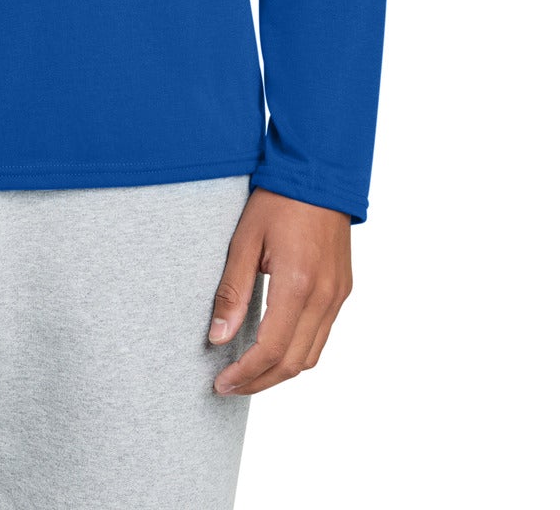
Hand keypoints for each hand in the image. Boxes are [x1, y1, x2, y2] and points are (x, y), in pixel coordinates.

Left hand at [207, 187, 351, 394]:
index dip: (245, 373)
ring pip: (311, 355)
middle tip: (229, 386)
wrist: (319, 172)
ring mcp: (337, 295)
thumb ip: (232, 291)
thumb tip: (218, 338)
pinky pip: (322, 336)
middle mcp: (324, 296)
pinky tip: (274, 348)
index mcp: (298, 284)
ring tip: (248, 374)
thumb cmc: (279, 200)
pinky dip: (297, 351)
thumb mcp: (245, 239)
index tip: (221, 383)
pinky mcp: (342, 290)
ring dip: (280, 372)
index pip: (271, 349)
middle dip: (259, 381)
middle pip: (293, 363)